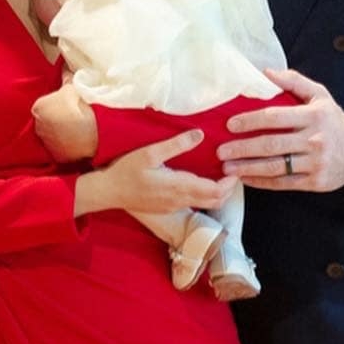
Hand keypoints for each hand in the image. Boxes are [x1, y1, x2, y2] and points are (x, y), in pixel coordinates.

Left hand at [33, 81, 98, 160]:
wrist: (92, 136)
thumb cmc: (81, 108)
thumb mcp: (74, 88)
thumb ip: (66, 77)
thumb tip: (65, 68)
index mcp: (38, 107)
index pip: (45, 102)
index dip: (58, 102)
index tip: (69, 103)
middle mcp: (37, 125)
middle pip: (47, 118)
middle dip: (58, 117)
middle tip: (74, 115)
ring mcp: (46, 142)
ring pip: (53, 134)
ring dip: (62, 131)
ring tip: (78, 128)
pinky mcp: (56, 156)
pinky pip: (60, 147)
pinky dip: (67, 144)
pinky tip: (78, 140)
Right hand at [75, 129, 231, 217]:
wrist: (109, 192)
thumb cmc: (126, 171)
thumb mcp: (150, 153)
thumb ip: (176, 144)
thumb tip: (199, 134)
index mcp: (178, 187)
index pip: (214, 191)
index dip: (229, 183)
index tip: (235, 170)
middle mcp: (179, 200)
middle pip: (214, 201)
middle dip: (228, 190)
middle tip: (233, 173)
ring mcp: (174, 207)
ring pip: (205, 205)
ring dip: (218, 193)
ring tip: (222, 177)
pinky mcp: (167, 208)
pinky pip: (193, 204)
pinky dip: (205, 196)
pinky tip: (202, 182)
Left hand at [216, 67, 343, 191]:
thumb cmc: (332, 120)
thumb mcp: (319, 94)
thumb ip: (293, 81)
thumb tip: (265, 72)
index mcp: (313, 115)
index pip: (275, 117)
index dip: (250, 121)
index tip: (230, 124)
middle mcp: (314, 139)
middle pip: (271, 144)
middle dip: (242, 148)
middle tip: (221, 151)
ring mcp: (315, 163)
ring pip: (275, 166)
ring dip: (247, 168)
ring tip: (227, 168)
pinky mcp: (315, 182)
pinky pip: (283, 183)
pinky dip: (262, 182)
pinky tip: (246, 178)